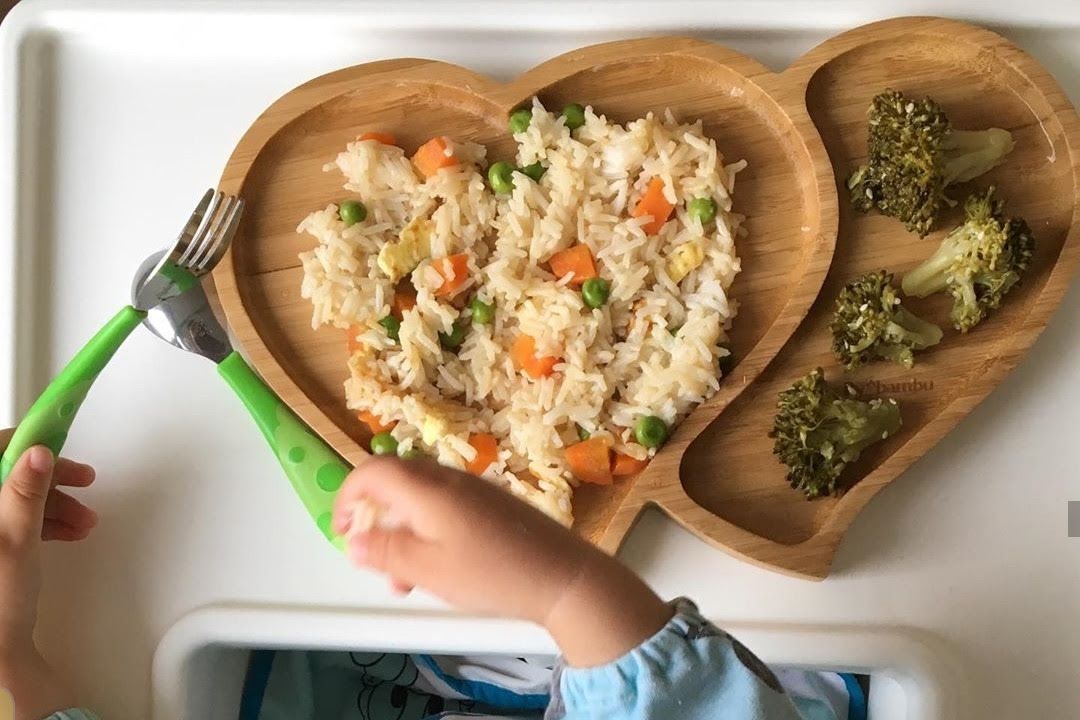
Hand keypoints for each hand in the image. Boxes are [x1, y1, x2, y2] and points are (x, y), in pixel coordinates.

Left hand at [0, 429, 97, 718]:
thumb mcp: (17, 540)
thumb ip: (25, 492)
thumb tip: (36, 453)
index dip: (28, 443)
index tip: (59, 439)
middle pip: (6, 473)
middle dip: (47, 478)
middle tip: (81, 480)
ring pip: (12, 496)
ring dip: (50, 502)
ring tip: (82, 519)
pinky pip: (12, 517)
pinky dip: (40, 520)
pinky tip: (63, 531)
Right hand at [333, 458, 671, 666]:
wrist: (563, 576)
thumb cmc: (491, 574)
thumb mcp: (428, 570)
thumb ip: (385, 552)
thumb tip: (351, 541)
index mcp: (428, 489)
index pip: (373, 471)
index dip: (347, 496)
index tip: (342, 530)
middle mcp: (449, 479)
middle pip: (396, 483)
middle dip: (376, 522)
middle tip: (376, 565)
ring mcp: (474, 489)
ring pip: (420, 500)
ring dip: (403, 534)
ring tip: (408, 581)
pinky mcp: (493, 504)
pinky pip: (446, 507)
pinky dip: (429, 532)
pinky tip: (440, 568)